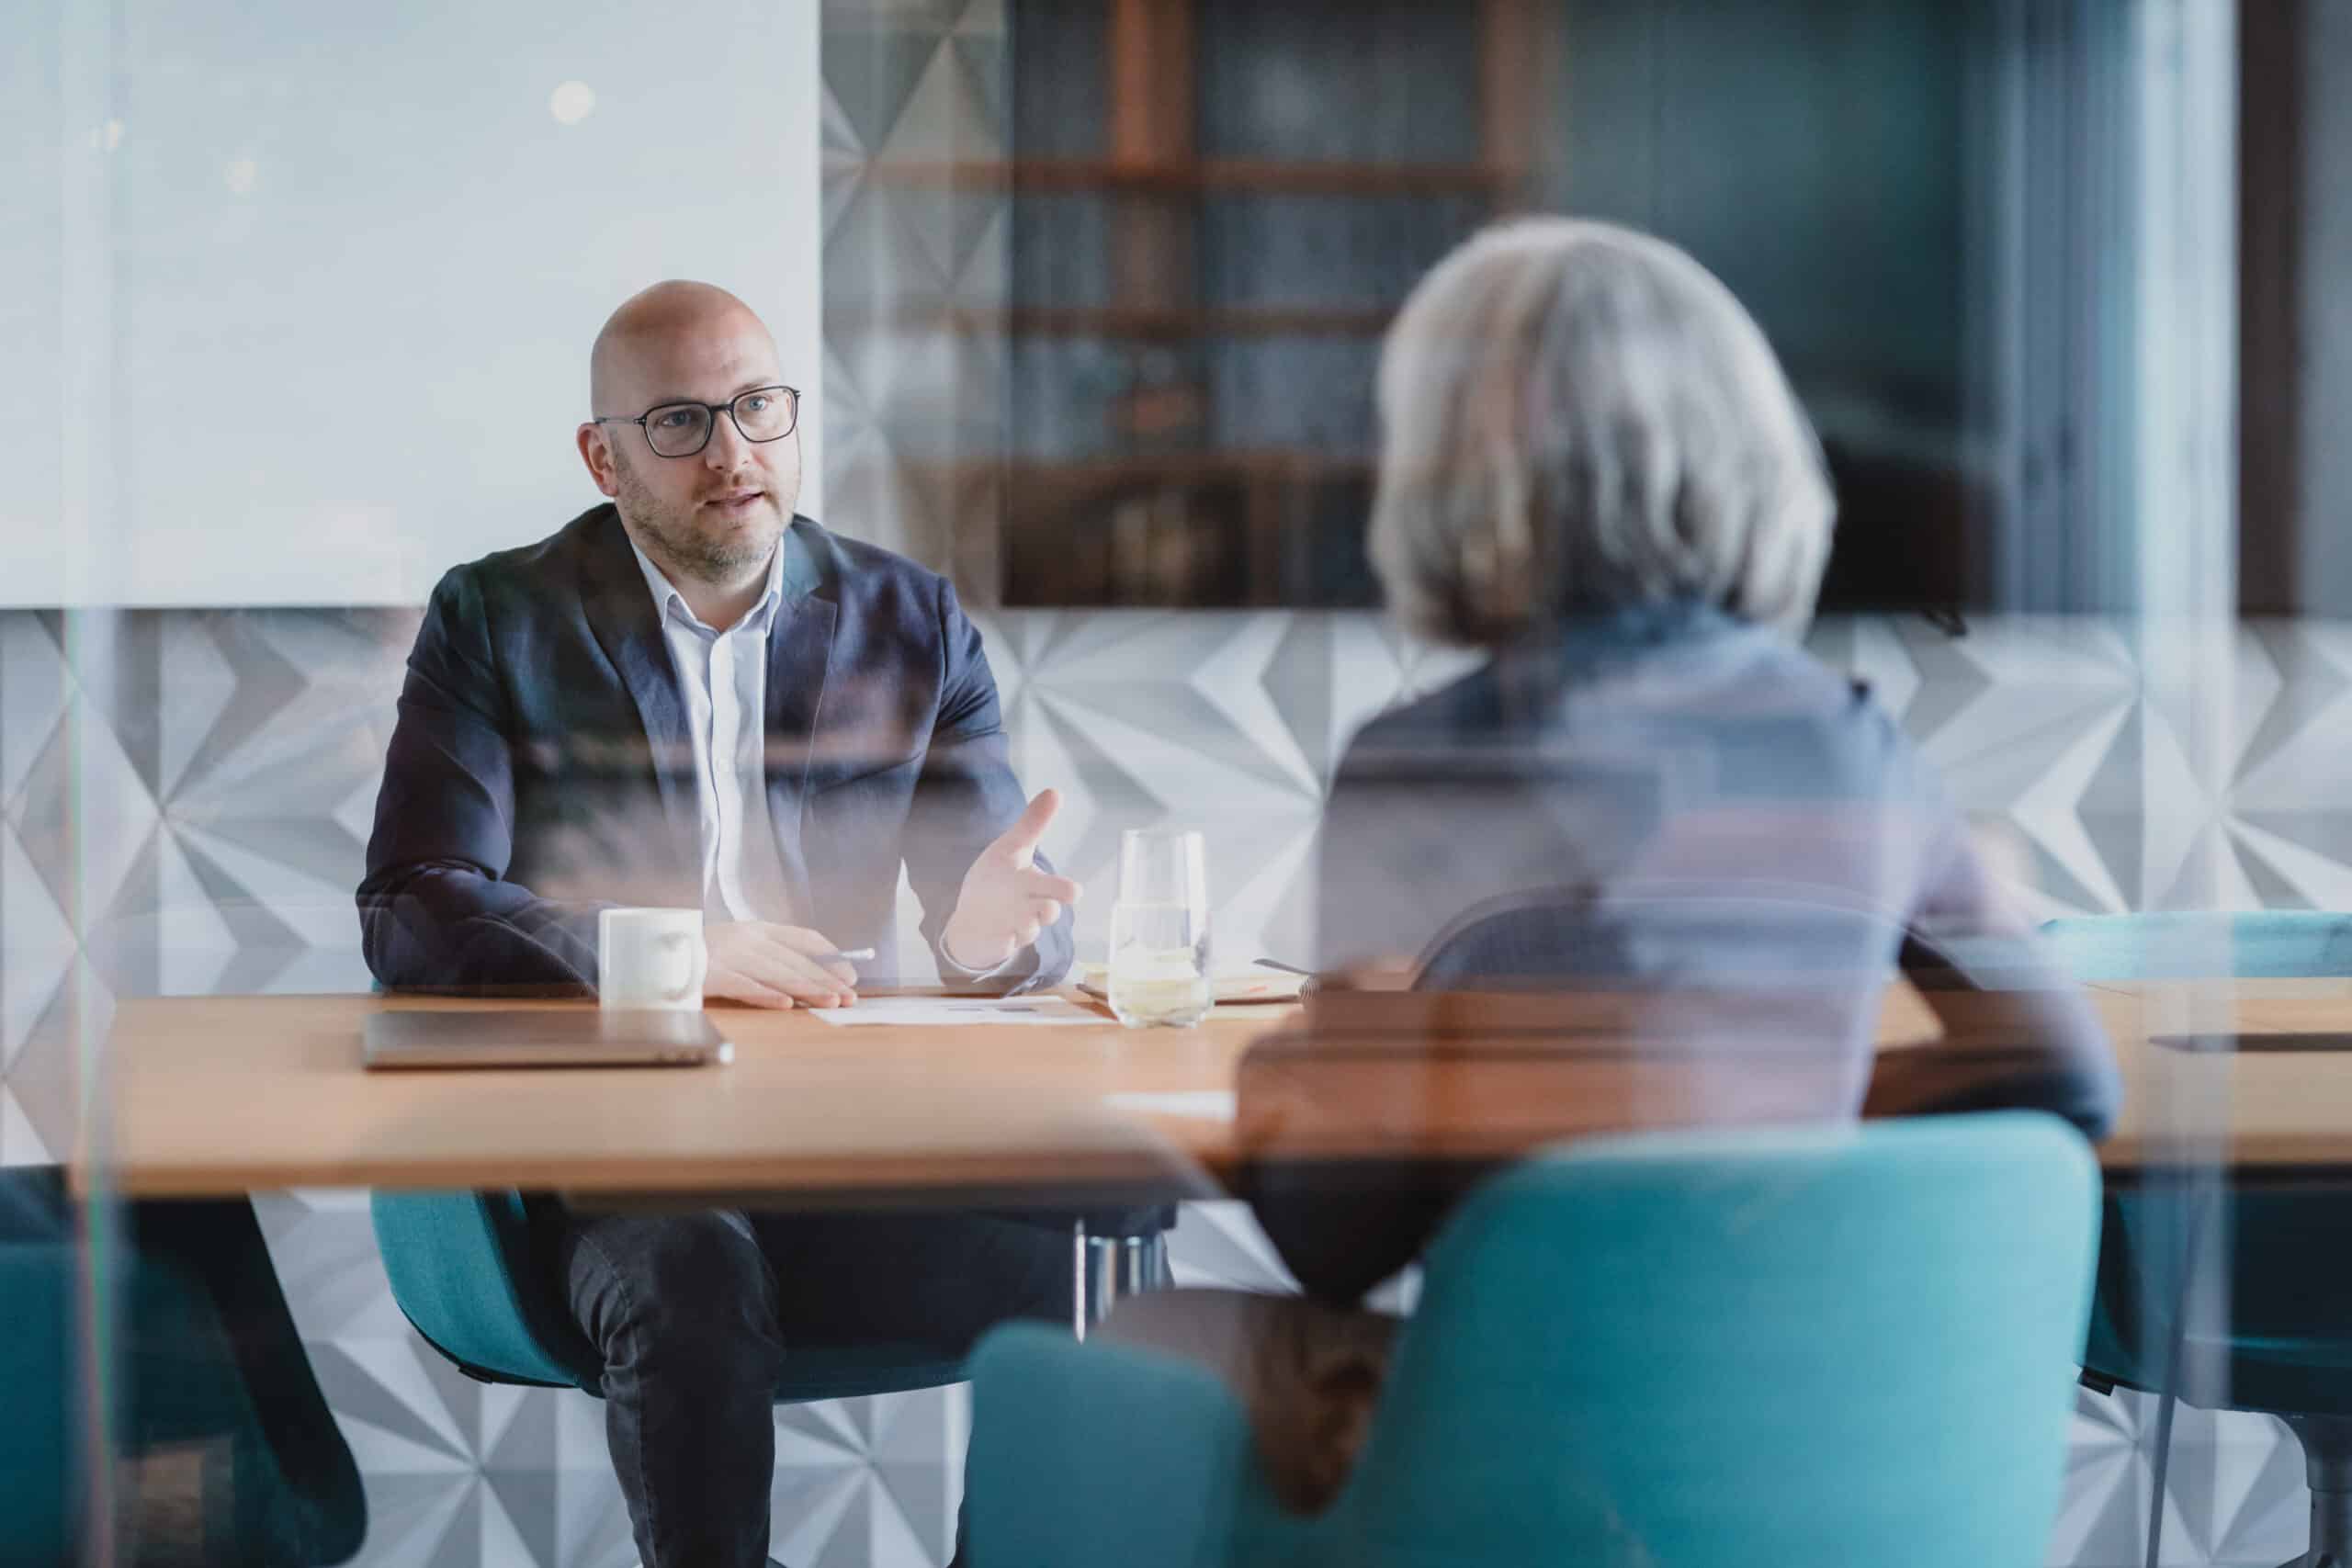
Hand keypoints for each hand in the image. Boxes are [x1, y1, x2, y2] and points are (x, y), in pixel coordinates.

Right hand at [702, 922, 859, 1008]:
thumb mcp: (740, 950)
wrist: (652, 954)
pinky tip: (786, 1004)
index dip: (830, 957)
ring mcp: (728, 953)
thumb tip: (812, 980)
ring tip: (831, 1001)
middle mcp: (747, 937)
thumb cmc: (702, 957)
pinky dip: (765, 994)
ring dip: (807, 987)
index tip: (850, 974)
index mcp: (758, 929)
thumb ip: (771, 958)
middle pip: (795, 959)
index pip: (804, 938)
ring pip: (776, 971)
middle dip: (826, 979)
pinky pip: (743, 985)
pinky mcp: (710, 973)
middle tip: (850, 997)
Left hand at [941, 789, 1082, 970]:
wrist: (976, 914)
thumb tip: (1056, 790)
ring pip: (1029, 930)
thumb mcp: (1013, 847)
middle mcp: (1031, 907)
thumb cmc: (999, 879)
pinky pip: (1004, 945)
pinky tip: (1002, 938)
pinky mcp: (997, 940)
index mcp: (1036, 884)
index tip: (1074, 892)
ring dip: (1028, 926)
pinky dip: (1003, 942)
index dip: (1064, 889)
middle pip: (1049, 911)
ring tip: (1024, 923)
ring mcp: (1014, 926)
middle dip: (1050, 909)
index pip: (1058, 887)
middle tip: (1050, 907)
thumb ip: (1034, 824)